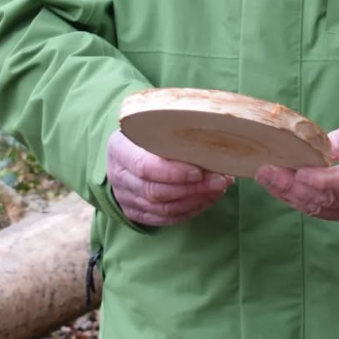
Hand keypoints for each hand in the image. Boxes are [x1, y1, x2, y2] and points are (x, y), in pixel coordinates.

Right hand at [106, 129, 232, 226]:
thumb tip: (211, 124)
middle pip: (154, 191)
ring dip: (195, 200)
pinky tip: (208, 198)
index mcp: (119, 149)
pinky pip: (164, 218)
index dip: (172, 172)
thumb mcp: (153, 120)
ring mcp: (125, 197)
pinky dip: (189, 211)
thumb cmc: (148, 130)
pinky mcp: (136, 212)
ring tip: (218, 188)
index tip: (199, 171)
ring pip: (161, 208)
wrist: (127, 148)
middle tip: (220, 180)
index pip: (144, 166)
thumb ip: (173, 124)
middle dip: (191, 188)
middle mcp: (118, 176)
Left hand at [255, 116, 338, 223]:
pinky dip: (297, 199)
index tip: (301, 172)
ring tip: (266, 177)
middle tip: (268, 171)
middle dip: (296, 186)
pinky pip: (320, 212)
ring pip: (321, 208)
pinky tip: (279, 187)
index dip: (326, 179)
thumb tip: (319, 146)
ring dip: (290, 194)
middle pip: (331, 198)